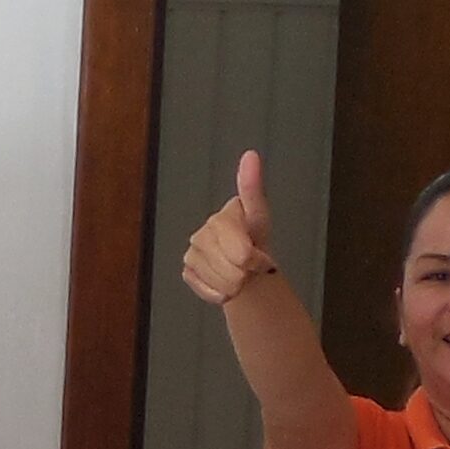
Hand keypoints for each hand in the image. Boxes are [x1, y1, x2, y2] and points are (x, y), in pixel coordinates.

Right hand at [182, 150, 280, 305]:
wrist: (244, 264)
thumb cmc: (254, 238)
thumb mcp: (259, 215)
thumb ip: (252, 187)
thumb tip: (250, 155)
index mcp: (221, 218)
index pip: (241, 253)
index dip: (255, 260)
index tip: (262, 258)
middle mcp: (201, 234)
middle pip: (233, 271)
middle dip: (247, 273)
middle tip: (250, 266)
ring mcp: (192, 254)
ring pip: (222, 284)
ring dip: (236, 284)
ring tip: (239, 273)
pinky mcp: (187, 273)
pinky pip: (210, 292)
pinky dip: (222, 293)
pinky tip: (225, 282)